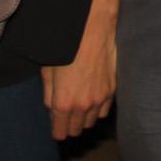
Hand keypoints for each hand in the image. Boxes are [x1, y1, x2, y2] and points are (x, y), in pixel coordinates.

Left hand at [41, 0, 117, 138]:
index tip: (56, 130)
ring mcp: (100, 99)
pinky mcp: (112, 90)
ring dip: (84, 118)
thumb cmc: (67, 46)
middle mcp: (83, 105)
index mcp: (63, 102)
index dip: (57, 132)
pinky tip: (92, 100)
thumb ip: (48, 93)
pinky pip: (104, 110)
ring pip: (91, 122)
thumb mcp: (48, 70)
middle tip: (65, 117)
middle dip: (69, 126)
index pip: (60, 131)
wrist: (92, 29)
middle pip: (76, 129)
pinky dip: (97, 109)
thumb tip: (51, 106)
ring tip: (79, 107)